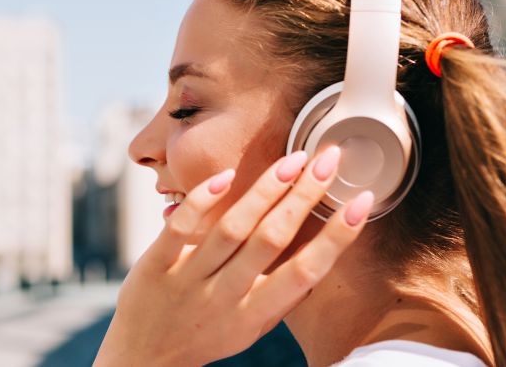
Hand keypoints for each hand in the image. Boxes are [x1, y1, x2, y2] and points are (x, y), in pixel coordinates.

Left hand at [94, 147, 373, 365]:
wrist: (143, 358)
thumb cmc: (206, 334)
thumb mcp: (251, 326)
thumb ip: (281, 295)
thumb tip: (323, 254)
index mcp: (255, 314)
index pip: (305, 271)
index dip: (337, 236)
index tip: (362, 201)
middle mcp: (225, 297)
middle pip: (272, 240)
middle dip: (304, 197)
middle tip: (328, 159)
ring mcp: (188, 281)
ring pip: (232, 230)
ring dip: (265, 192)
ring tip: (292, 161)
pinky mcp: (154, 267)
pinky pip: (180, 230)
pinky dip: (203, 201)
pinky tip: (228, 177)